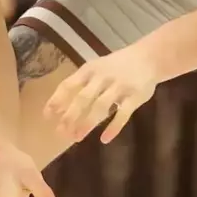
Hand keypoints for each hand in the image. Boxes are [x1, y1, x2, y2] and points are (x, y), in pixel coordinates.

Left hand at [43, 46, 157, 142]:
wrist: (149, 57)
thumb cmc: (116, 66)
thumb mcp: (96, 69)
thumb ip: (80, 84)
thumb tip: (58, 107)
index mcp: (90, 70)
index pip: (69, 85)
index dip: (57, 100)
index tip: (47, 116)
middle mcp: (103, 77)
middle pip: (83, 98)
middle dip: (70, 116)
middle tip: (61, 133)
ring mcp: (120, 86)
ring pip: (101, 106)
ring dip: (88, 123)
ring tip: (77, 137)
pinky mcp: (135, 96)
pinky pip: (123, 114)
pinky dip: (114, 127)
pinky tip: (105, 139)